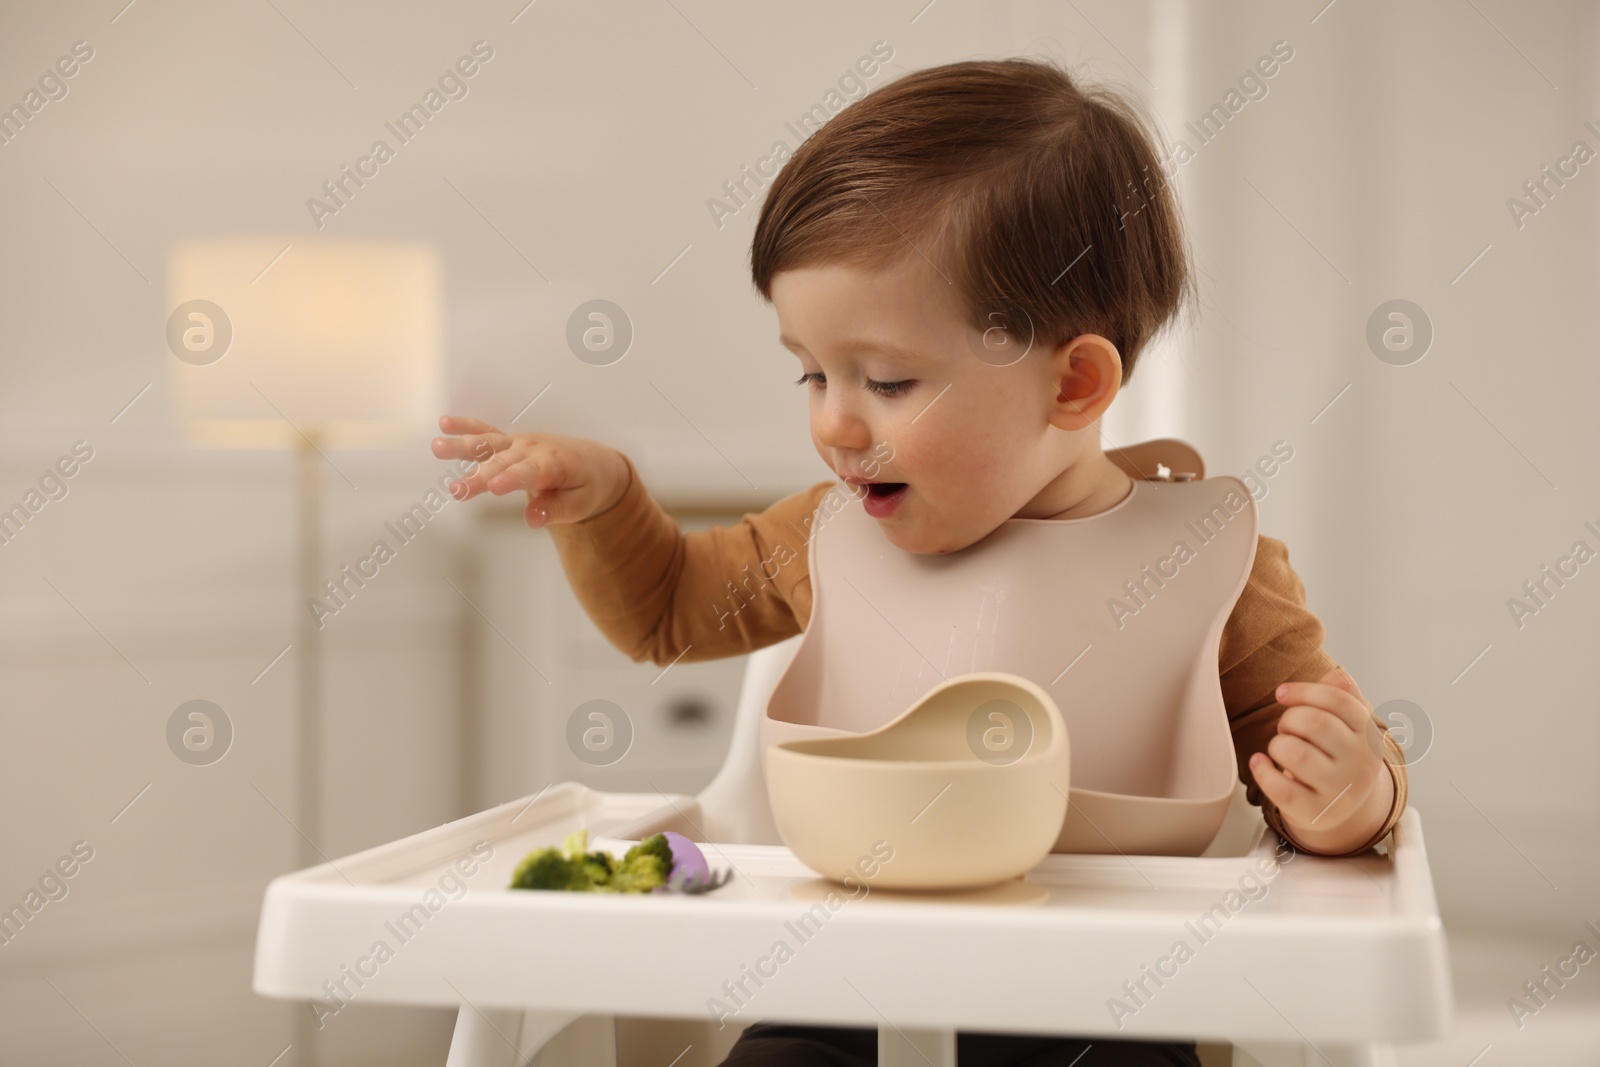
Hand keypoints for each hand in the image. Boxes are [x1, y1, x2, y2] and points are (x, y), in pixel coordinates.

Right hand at [431, 415, 629, 529]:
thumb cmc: (587, 485)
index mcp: (554, 464)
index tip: (493, 487)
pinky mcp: (510, 442)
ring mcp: (519, 443)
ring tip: (437, 446)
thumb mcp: (581, 504)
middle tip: (456, 490)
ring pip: (489, 443)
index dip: (510, 480)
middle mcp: (533, 449)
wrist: (593, 462)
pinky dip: (466, 426)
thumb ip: (556, 510)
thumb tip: (533, 520)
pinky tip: (445, 424)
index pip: (528, 473)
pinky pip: (487, 432)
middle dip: (478, 476)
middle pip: (502, 463)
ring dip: (463, 445)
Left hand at [1248, 666, 1394, 853]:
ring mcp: (1340, 791)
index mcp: (1368, 735)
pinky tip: (1260, 763)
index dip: (1304, 691)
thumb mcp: (1347, 726)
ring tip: (1280, 748)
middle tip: (1286, 728)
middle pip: (1317, 724)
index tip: (1281, 693)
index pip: (1340, 701)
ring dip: (1277, 744)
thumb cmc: (1336, 756)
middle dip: (1289, 719)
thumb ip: (1342, 695)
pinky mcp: (1316, 812)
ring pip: (1297, 754)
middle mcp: (1360, 763)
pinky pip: (1282, 789)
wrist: (1342, 807)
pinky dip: (1263, 772)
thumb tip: (1335, 674)